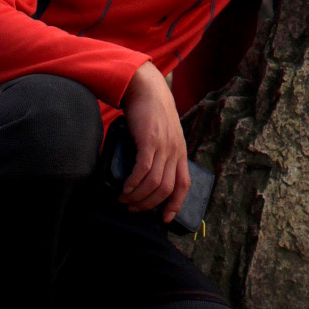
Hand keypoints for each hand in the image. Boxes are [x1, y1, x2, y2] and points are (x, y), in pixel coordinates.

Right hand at [121, 61, 190, 223]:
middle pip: (166, 189)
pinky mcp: (150, 140)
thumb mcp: (164, 135)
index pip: (184, 184)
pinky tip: (124, 188)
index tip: (165, 219)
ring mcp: (164, 146)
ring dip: (137, 197)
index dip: (175, 204)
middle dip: (148, 205)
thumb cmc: (152, 114)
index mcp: (180, 152)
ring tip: (124, 199)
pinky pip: (143, 169)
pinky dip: (133, 183)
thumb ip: (161, 153)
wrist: (147, 89)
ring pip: (154, 183)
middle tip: (132, 208)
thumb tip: (147, 177)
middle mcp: (175, 151)